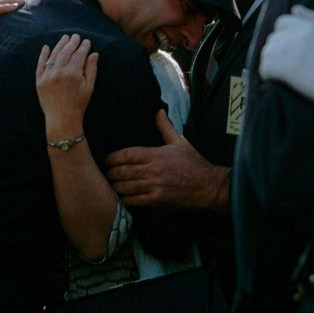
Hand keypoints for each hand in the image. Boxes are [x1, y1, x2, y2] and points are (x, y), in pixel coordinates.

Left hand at [35, 34, 99, 129]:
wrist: (62, 119)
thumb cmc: (79, 104)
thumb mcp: (89, 87)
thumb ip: (91, 69)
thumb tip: (94, 54)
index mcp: (72, 74)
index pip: (78, 55)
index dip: (83, 47)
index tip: (87, 41)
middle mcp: (59, 72)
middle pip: (66, 52)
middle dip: (72, 43)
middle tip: (76, 36)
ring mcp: (47, 76)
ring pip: (54, 56)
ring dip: (60, 45)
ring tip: (65, 38)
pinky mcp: (39, 81)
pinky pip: (40, 65)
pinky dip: (43, 55)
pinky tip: (46, 47)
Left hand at [105, 111, 230, 212]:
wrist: (207, 186)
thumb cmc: (193, 163)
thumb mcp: (180, 142)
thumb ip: (166, 127)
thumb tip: (158, 111)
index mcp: (156, 155)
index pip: (128, 154)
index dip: (114, 157)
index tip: (107, 159)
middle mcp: (153, 170)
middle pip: (123, 171)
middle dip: (111, 172)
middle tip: (106, 172)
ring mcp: (154, 186)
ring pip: (126, 186)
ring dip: (116, 185)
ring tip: (111, 184)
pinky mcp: (157, 200)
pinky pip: (135, 200)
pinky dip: (125, 198)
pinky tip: (122, 196)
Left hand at [259, 6, 313, 123]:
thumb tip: (294, 9)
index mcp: (309, 26)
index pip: (282, 22)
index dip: (284, 36)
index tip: (291, 49)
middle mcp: (296, 35)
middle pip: (273, 38)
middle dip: (278, 50)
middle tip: (291, 65)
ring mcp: (286, 50)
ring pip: (267, 53)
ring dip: (273, 63)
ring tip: (287, 74)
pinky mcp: (280, 66)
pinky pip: (264, 68)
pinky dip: (270, 76)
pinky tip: (282, 80)